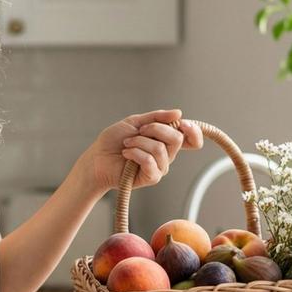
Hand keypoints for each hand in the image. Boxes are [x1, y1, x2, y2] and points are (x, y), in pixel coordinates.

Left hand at [79, 108, 204, 196]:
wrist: (97, 158)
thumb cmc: (114, 141)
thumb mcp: (135, 122)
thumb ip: (157, 117)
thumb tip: (179, 113)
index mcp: (165, 140)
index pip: (191, 139)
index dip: (193, 131)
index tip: (182, 123)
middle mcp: (166, 154)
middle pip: (176, 139)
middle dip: (155, 129)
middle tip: (138, 131)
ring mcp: (160, 167)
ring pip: (160, 149)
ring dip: (139, 142)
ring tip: (126, 144)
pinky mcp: (151, 178)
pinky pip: (150, 162)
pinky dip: (135, 153)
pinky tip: (126, 154)